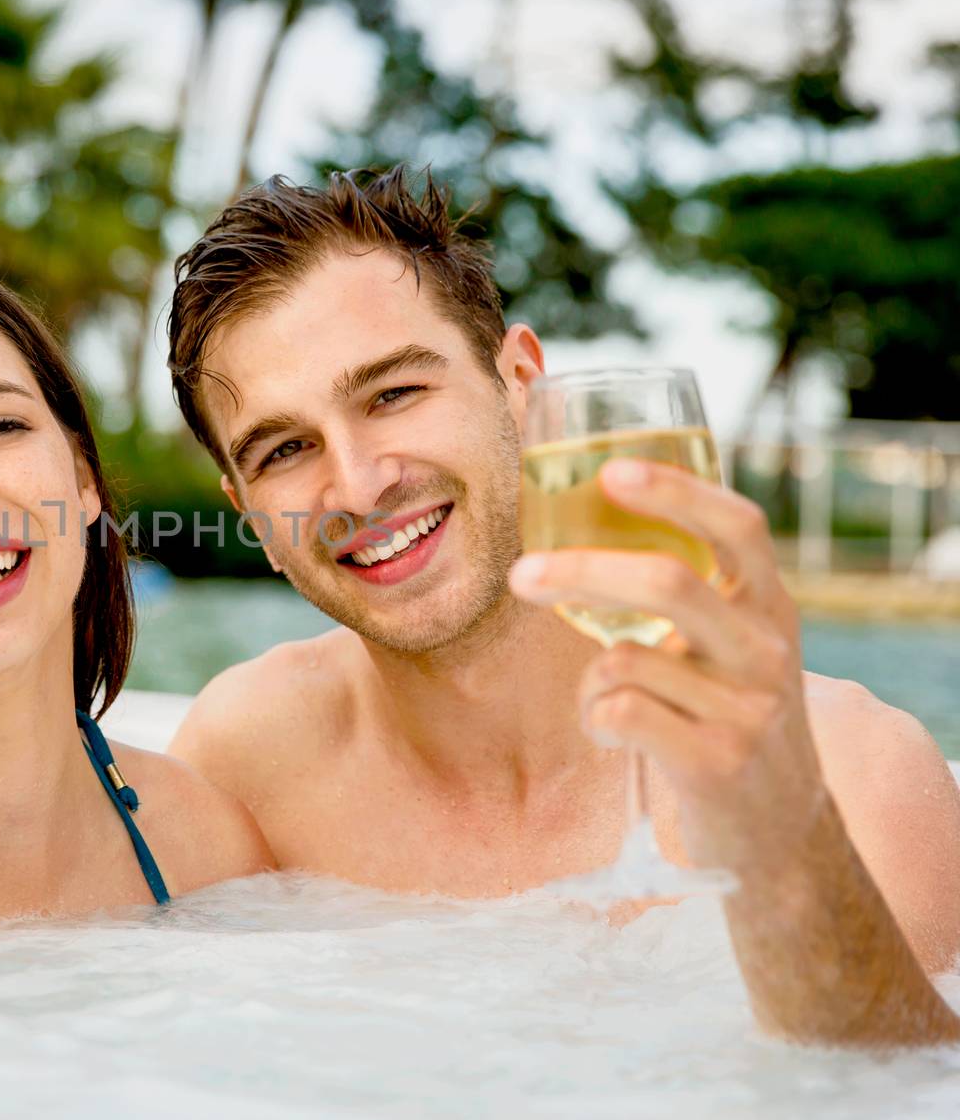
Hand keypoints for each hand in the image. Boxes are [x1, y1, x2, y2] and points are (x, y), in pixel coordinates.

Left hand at [508, 458, 828, 878]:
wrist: (783, 835)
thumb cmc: (728, 720)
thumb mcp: (733, 648)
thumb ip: (691, 595)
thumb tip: (587, 524)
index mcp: (771, 606)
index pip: (740, 526)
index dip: (677, 491)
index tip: (612, 471)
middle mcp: (768, 650)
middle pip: (669, 582)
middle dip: (582, 570)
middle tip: (522, 575)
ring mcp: (749, 709)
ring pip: (623, 659)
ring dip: (589, 682)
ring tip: (611, 704)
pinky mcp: (717, 762)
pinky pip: (617, 713)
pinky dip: (593, 720)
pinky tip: (613, 736)